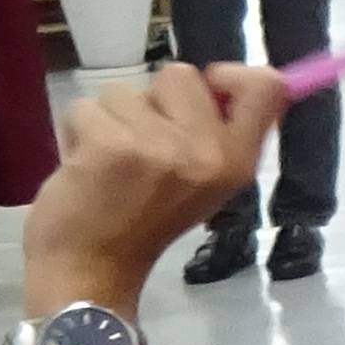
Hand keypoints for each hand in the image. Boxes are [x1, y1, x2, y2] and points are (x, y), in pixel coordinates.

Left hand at [24, 64, 289, 318]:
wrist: (91, 269)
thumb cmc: (145, 223)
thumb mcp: (205, 183)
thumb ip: (217, 135)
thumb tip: (218, 81)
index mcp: (237, 161)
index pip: (266, 87)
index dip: (231, 74)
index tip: (206, 92)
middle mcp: (206, 151)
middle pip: (182, 74)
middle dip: (153, 101)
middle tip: (142, 143)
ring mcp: (157, 146)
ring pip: (126, 91)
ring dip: (110, 119)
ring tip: (108, 159)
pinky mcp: (108, 145)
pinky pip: (86, 108)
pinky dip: (77, 131)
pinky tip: (83, 165)